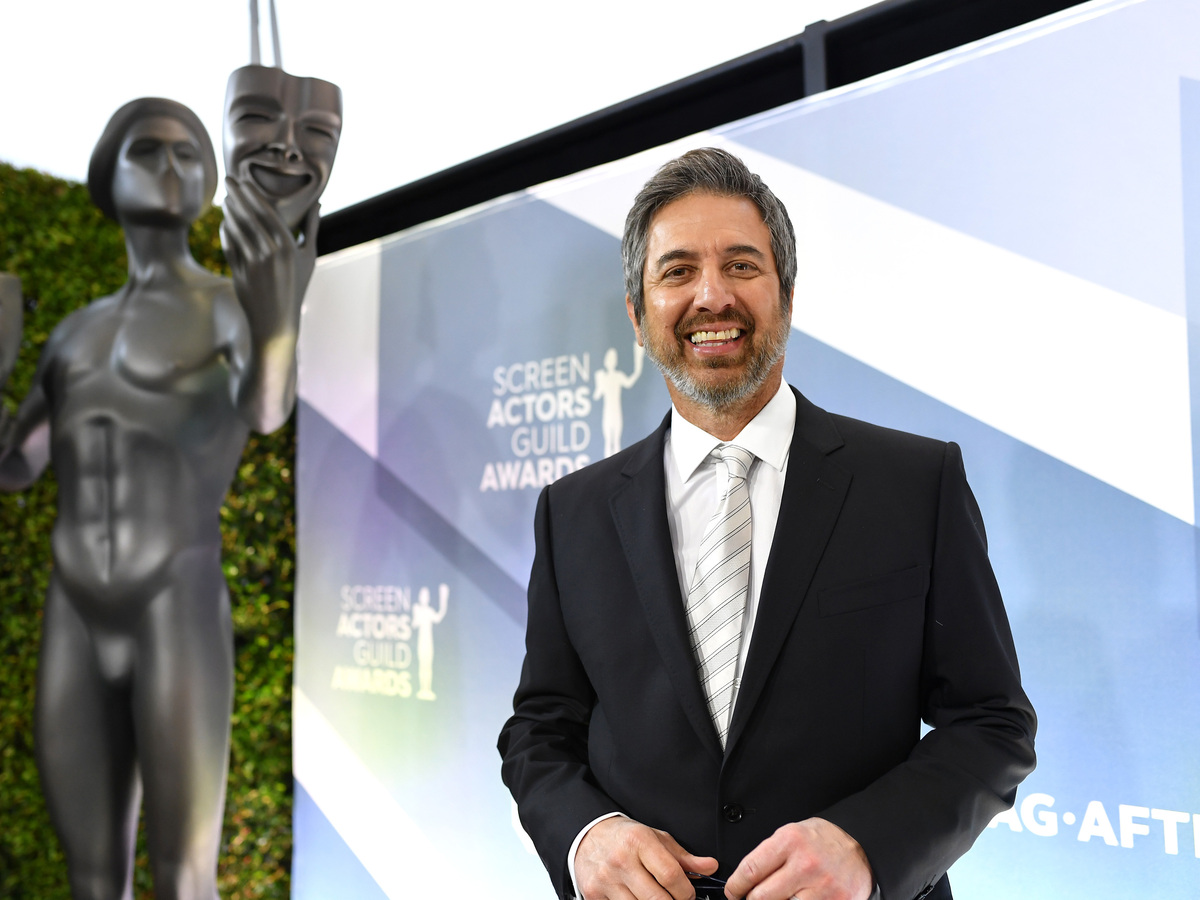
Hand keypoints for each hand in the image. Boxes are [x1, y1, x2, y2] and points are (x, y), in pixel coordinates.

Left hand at [220, 176, 318, 337]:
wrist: (277, 320)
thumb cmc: (297, 286)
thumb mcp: (309, 258)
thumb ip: (311, 228)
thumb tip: (318, 203)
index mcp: (289, 247)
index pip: (267, 213)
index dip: (253, 195)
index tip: (244, 181)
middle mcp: (271, 254)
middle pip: (249, 217)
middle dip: (237, 196)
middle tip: (228, 180)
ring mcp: (253, 264)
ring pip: (237, 230)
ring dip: (229, 211)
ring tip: (225, 199)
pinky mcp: (239, 273)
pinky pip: (230, 246)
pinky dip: (226, 232)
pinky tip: (224, 222)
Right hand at [576, 816, 718, 899]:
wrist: (588, 836)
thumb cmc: (625, 837)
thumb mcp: (656, 838)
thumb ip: (684, 857)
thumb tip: (710, 867)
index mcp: (639, 841)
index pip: (670, 875)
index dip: (686, 891)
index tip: (688, 894)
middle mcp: (621, 860)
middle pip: (657, 899)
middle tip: (676, 899)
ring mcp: (606, 880)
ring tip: (657, 897)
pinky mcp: (594, 895)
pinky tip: (638, 898)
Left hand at [724, 818, 871, 899]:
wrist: (862, 848)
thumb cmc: (824, 841)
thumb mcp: (793, 833)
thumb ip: (770, 854)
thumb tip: (746, 877)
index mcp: (790, 841)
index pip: (751, 870)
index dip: (735, 886)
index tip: (732, 892)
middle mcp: (804, 865)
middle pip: (761, 896)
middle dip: (751, 899)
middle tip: (750, 898)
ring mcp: (820, 888)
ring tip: (776, 896)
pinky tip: (795, 898)